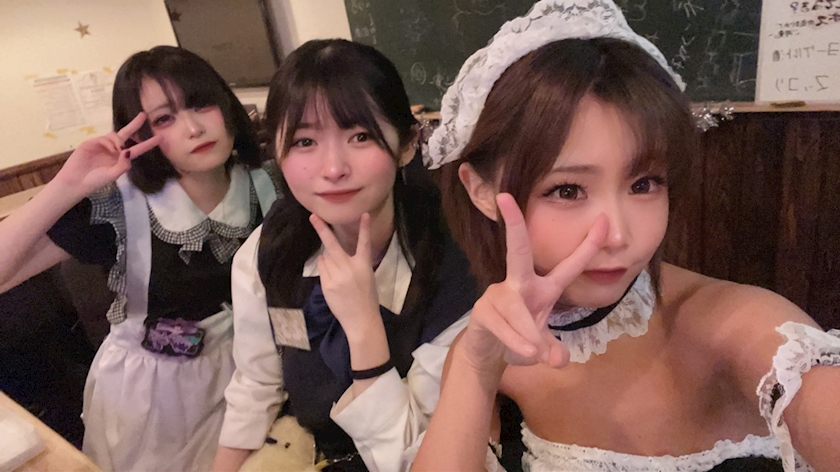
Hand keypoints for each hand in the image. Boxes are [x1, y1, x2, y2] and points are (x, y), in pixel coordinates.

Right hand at [54, 113, 160, 195]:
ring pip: (116, 136)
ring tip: (117, 150)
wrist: (75, 181)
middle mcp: (113, 150)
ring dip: (119, 141)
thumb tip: (129, 151)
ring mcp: (103, 145)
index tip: (160, 137)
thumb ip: (123, 165)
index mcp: (121, 159)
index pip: (137, 149)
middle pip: (127, 134)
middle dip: (135, 124)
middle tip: (144, 115)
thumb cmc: (95, 180)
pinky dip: (110, 142)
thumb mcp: (113, 175)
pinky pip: (105, 138)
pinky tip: (110, 149)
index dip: (148, 143)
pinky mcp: (92, 142)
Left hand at [309, 213, 380, 339]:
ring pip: (325, 258)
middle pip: (332, 245)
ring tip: (337, 272)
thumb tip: (332, 255)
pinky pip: (322, 270)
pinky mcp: (327, 285)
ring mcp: (336, 276)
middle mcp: (349, 268)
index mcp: (364, 265)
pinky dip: (325, 270)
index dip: (364, 228)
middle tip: (313, 217)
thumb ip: (354, 264)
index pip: (364, 243)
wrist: (361, 319)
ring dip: (327, 259)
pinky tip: (333, 280)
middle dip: (322, 229)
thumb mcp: (367, 277)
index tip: (363, 214)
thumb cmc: (367, 298)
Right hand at [459, 193, 607, 372]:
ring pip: (516, 308)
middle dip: (514, 224)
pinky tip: (523, 352)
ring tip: (535, 352)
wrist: (486, 352)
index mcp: (543, 287)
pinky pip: (501, 324)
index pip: (570, 265)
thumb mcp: (542, 345)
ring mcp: (497, 294)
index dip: (588, 245)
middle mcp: (519, 283)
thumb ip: (554, 350)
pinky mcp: (482, 310)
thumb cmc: (518, 338)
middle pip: (517, 249)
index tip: (604, 219)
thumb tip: (559, 359)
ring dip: (527, 332)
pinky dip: (515, 341)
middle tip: (504, 197)